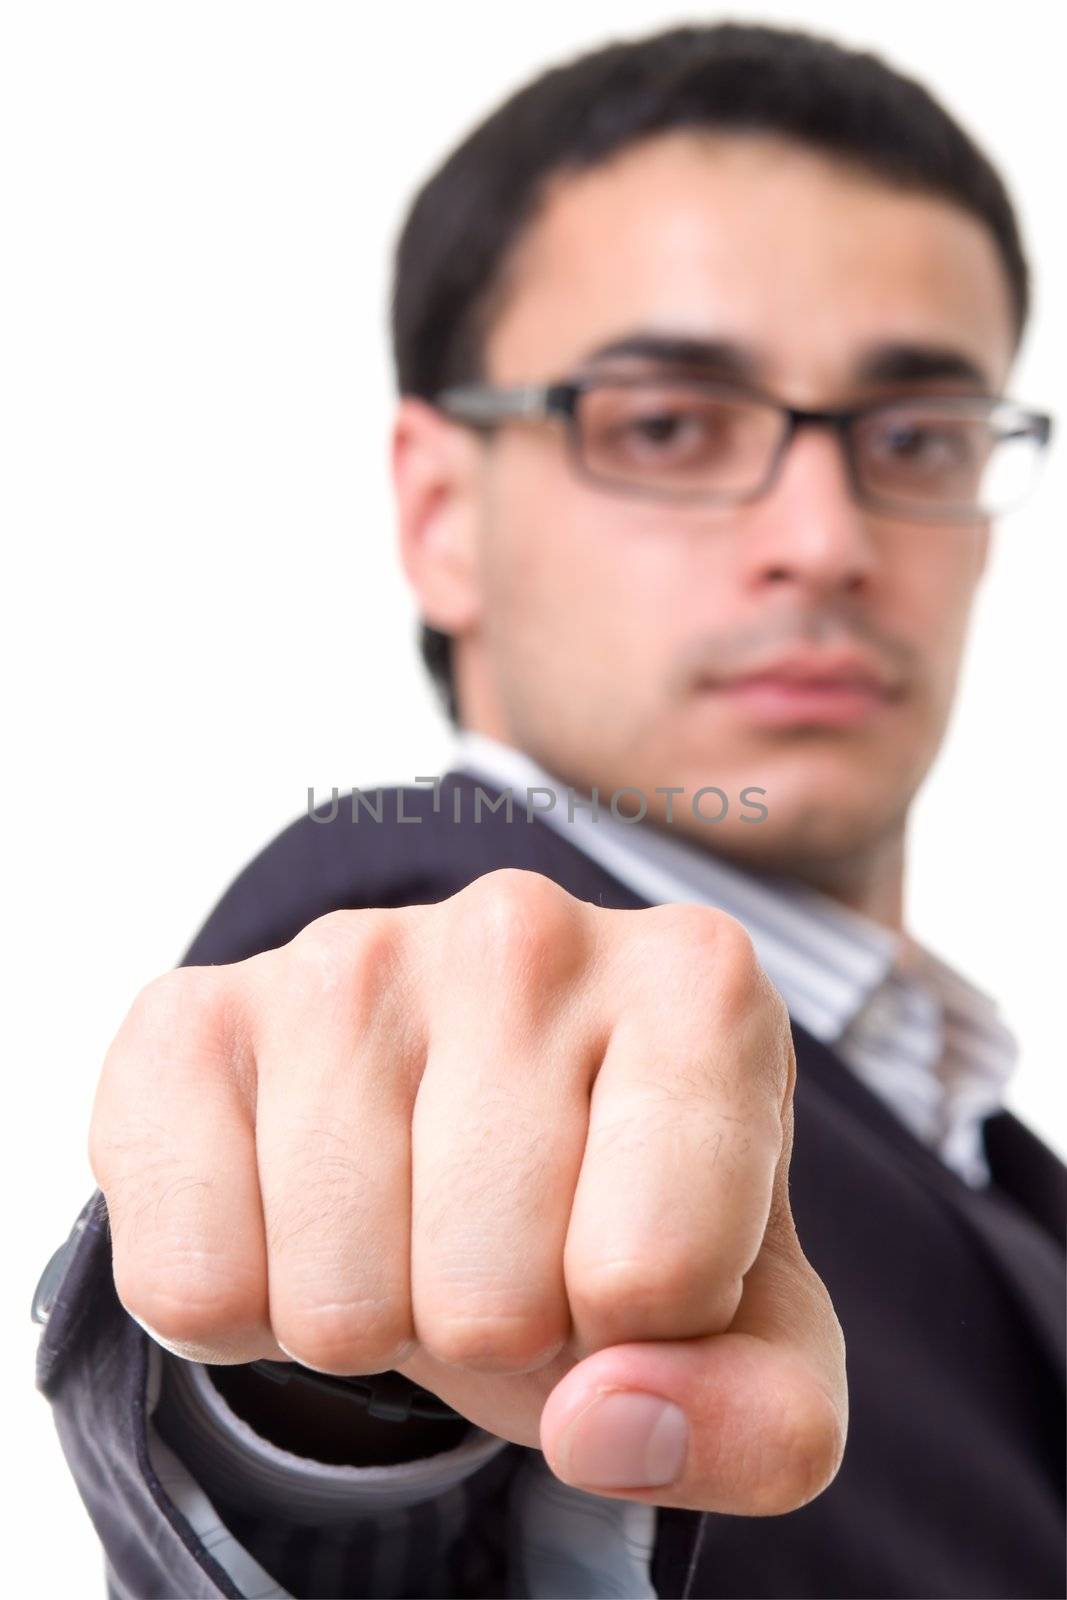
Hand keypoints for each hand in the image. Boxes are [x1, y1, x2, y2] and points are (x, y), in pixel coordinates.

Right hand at [90, 867, 846, 1512]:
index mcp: (699, 985)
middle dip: (499, 1333)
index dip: (640, 1335)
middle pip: (491, 1301)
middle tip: (504, 1245)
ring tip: (411, 1223)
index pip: (660, 1278)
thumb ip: (759, 1419)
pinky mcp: (194, 1015)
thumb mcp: (748, 1332)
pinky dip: (243, 1310)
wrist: (463, 1120)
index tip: (626, 1258)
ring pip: (338, 1305)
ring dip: (377, 1323)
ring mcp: (350, 956)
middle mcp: (527, 930)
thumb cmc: (621, 1207)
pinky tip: (299, 1210)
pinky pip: (188, 1284)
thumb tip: (605, 1425)